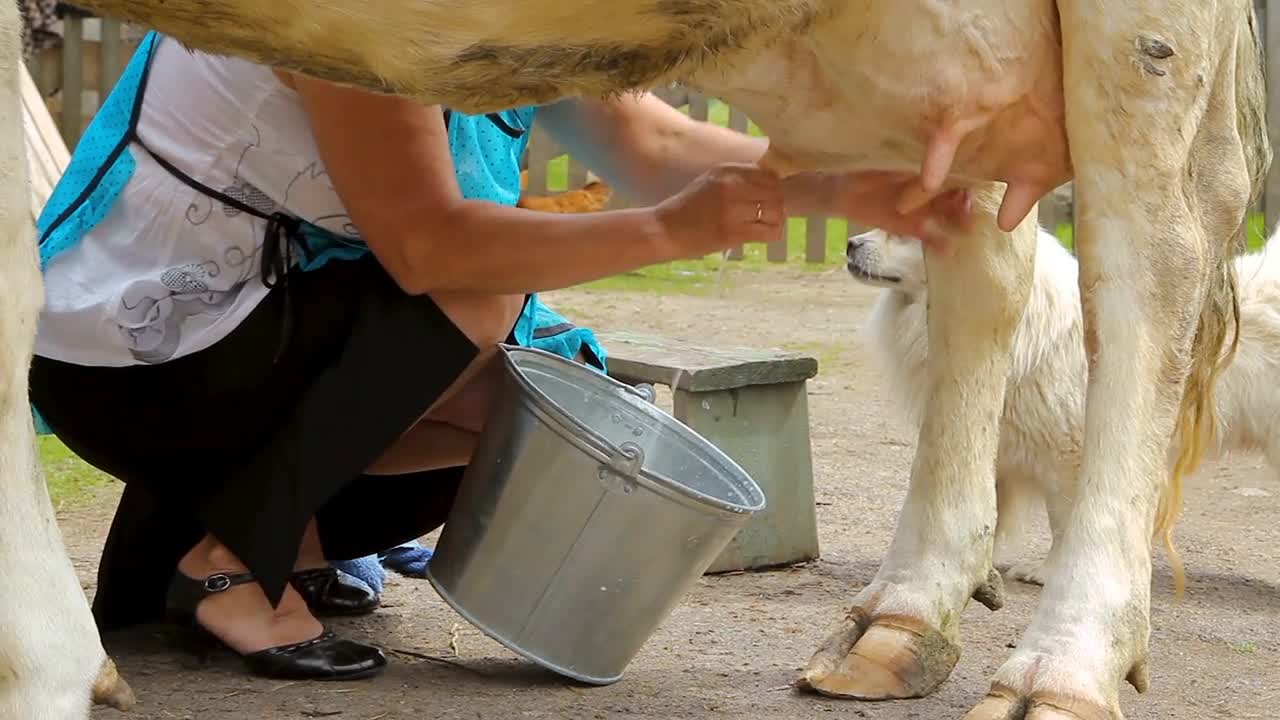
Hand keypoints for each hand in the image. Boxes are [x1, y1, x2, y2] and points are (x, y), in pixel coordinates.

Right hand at [653, 163, 786, 257]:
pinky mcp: (733, 232)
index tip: (768, 197)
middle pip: (776, 192)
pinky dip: (772, 234)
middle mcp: (732, 185)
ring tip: (764, 226)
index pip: (769, 173)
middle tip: (768, 215)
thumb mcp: (710, 182)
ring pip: (775, 211)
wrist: (664, 230)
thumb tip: (770, 184)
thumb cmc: (688, 209)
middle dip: (777, 205)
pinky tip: (762, 235)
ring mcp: (733, 208)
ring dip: (774, 220)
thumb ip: (736, 180)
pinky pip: (768, 231)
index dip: (774, 187)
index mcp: (727, 171)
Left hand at [808, 171, 975, 254]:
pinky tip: (949, 251)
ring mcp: (924, 208)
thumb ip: (894, 169)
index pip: (950, 168)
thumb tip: (909, 168)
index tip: (965, 180)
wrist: (839, 192)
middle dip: (965, 201)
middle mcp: (930, 187)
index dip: (961, 174)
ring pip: (949, 215)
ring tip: (967, 231)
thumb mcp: (875, 165)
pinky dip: (940, 244)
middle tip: (971, 210)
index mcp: (924, 166)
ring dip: (960, 223)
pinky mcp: (913, 228)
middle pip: (956, 193)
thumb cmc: (859, 169)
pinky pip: (930, 236)